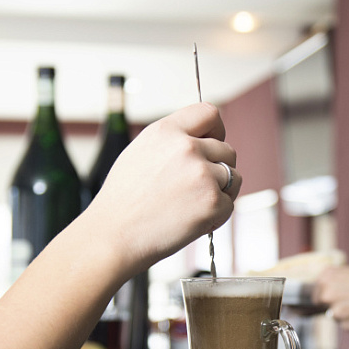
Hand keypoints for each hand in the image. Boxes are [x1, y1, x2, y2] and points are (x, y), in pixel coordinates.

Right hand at [89, 102, 240, 267]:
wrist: (114, 235)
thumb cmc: (123, 200)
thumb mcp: (141, 151)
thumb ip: (173, 140)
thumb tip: (202, 138)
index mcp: (167, 131)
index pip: (210, 113)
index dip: (216, 130)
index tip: (213, 143)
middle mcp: (187, 148)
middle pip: (227, 149)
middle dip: (218, 168)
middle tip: (196, 187)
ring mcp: (202, 175)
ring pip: (233, 176)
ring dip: (221, 190)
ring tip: (194, 204)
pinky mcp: (212, 202)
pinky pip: (229, 203)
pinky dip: (217, 214)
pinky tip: (192, 219)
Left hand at [312, 266, 348, 330]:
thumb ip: (333, 280)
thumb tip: (319, 290)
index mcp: (327, 276)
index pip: (315, 290)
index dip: (324, 293)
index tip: (333, 295)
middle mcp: (328, 292)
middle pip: (321, 303)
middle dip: (332, 303)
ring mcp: (335, 310)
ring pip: (333, 315)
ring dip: (343, 313)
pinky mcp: (345, 324)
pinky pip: (344, 324)